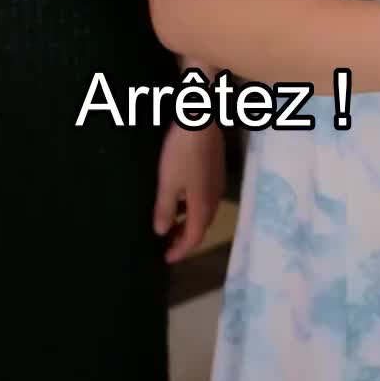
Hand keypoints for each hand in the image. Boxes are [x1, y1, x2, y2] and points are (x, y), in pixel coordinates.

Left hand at [153, 120, 225, 262]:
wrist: (201, 121)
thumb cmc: (182, 153)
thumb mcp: (168, 182)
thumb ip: (165, 209)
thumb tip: (162, 232)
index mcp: (202, 206)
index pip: (194, 238)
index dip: (180, 251)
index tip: (167, 258)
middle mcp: (214, 199)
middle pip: (201, 227)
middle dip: (185, 239)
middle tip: (168, 244)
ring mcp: (217, 185)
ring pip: (203, 213)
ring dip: (188, 223)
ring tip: (171, 224)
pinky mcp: (216, 172)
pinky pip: (205, 200)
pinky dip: (192, 208)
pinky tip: (180, 199)